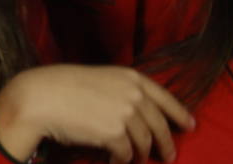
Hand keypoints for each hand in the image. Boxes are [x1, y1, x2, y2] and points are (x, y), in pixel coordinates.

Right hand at [0, 65, 194, 162]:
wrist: (43, 97)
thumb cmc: (64, 86)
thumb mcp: (101, 80)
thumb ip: (123, 92)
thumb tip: (140, 115)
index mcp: (130, 77)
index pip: (165, 97)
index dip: (180, 113)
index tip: (190, 125)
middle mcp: (133, 94)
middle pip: (160, 125)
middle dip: (166, 143)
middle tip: (168, 157)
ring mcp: (125, 113)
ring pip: (144, 143)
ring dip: (141, 155)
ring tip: (134, 160)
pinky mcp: (115, 134)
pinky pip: (126, 154)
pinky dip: (122, 161)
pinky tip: (114, 161)